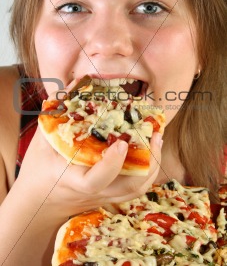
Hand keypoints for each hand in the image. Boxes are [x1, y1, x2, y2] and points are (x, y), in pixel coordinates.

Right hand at [17, 127, 161, 219]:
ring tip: (157, 138)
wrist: (39, 204)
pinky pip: (136, 189)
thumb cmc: (39, 170)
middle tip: (155, 134)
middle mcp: (94, 192)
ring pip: (137, 190)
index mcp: (74, 180)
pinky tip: (150, 151)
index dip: (112, 164)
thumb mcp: (41, 142)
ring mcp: (105, 197)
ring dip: (153, 165)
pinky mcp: (110, 197)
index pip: (96, 180)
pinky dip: (148, 171)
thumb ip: (57, 115)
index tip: (122, 143)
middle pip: (128, 187)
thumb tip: (76, 85)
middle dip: (148, 161)